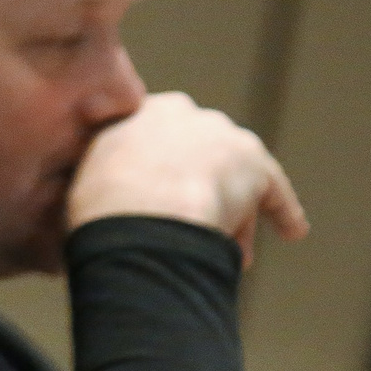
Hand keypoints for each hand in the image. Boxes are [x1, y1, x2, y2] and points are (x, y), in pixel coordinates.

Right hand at [66, 90, 307, 263]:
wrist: (139, 215)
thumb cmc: (98, 211)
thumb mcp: (79, 188)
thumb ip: (93, 186)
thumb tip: (81, 216)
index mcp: (135, 113)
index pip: (152, 140)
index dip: (153, 175)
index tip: (150, 199)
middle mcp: (183, 114)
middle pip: (196, 159)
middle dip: (194, 192)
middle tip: (188, 230)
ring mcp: (221, 137)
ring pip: (229, 179)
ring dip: (230, 215)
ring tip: (224, 256)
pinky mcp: (255, 166)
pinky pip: (273, 191)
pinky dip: (283, 211)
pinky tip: (292, 230)